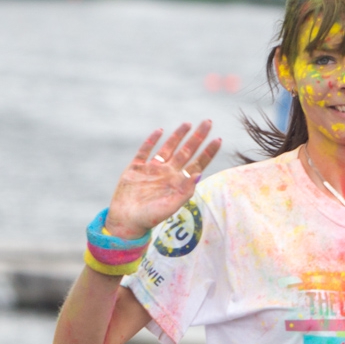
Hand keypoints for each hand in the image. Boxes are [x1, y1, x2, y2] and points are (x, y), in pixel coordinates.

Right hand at [105, 122, 220, 239]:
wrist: (126, 222)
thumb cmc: (150, 218)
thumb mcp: (170, 207)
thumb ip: (185, 192)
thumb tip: (198, 174)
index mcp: (178, 182)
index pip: (197, 164)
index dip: (208, 152)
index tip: (218, 139)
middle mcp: (167, 173)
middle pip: (186, 151)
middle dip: (197, 137)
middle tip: (208, 122)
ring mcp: (152, 169)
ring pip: (168, 148)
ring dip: (178, 135)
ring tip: (188, 123)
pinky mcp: (136, 168)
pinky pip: (145, 150)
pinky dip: (151, 140)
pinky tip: (160, 131)